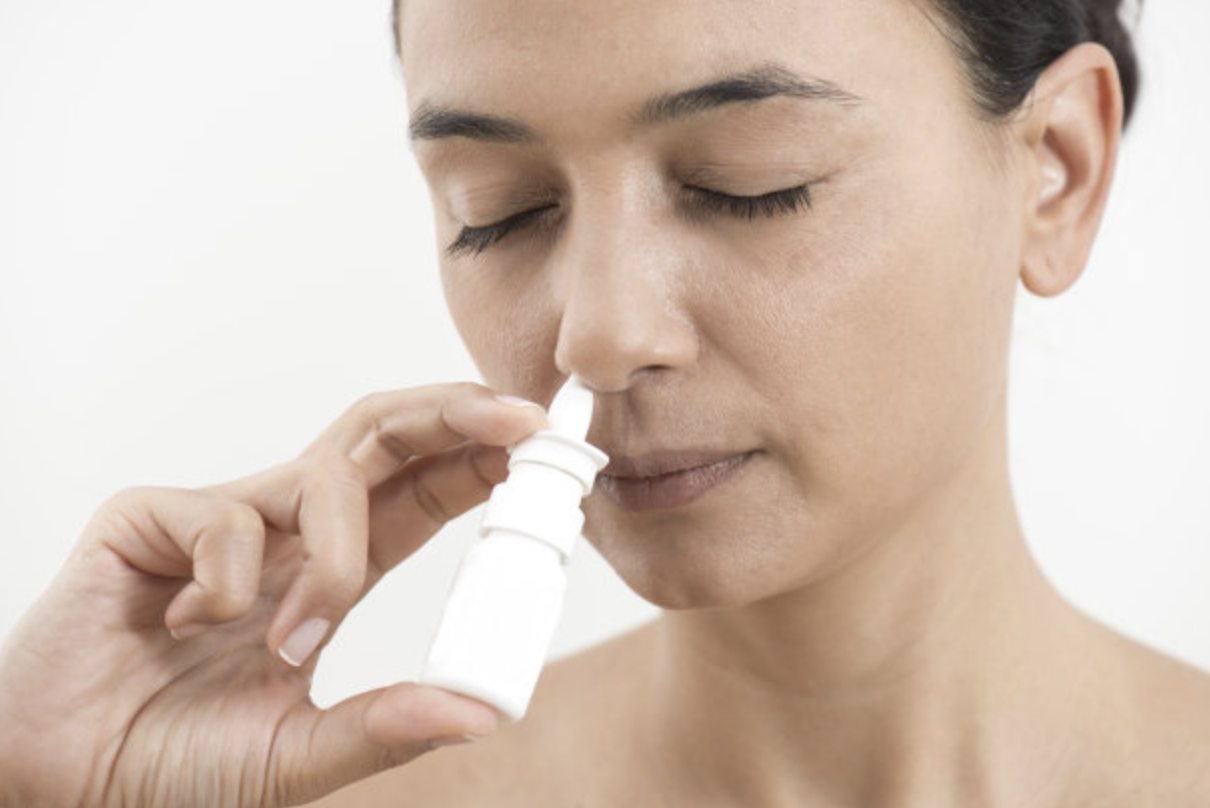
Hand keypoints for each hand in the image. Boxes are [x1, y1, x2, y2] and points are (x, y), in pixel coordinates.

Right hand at [0, 384, 546, 807]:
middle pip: (384, 437)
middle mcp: (287, 530)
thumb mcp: (301, 757)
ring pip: (320, 474)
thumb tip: (485, 711)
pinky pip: (223, 517)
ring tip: (294, 641)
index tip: (546, 450)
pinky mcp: (149, 520)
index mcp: (333, 571)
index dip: (481, 461)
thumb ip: (386, 726)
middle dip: (454, 415)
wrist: (63, 782)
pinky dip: (233, 580)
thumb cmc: (170, 764)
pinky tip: (192, 626)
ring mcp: (222, 520)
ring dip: (332, 557)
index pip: (423, 491)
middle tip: (521, 418)